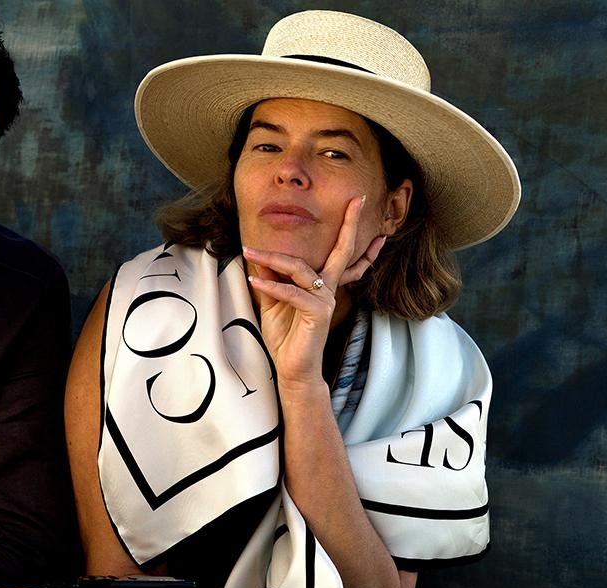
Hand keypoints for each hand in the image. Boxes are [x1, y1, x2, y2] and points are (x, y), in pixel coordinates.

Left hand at [243, 195, 384, 387]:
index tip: (358, 204)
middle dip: (350, 224)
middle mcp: (328, 288)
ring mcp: (325, 300)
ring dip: (271, 258)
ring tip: (248, 250)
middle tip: (358, 199)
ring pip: (300, 269)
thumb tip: (260, 256)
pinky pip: (292, 293)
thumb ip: (271, 279)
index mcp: (321, 284)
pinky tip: (253, 279)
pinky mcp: (318, 313)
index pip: (338, 253)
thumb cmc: (286, 335)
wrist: (292, 369)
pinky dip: (271, 286)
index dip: (350, 230)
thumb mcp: (273, 301)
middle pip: (342, 250)